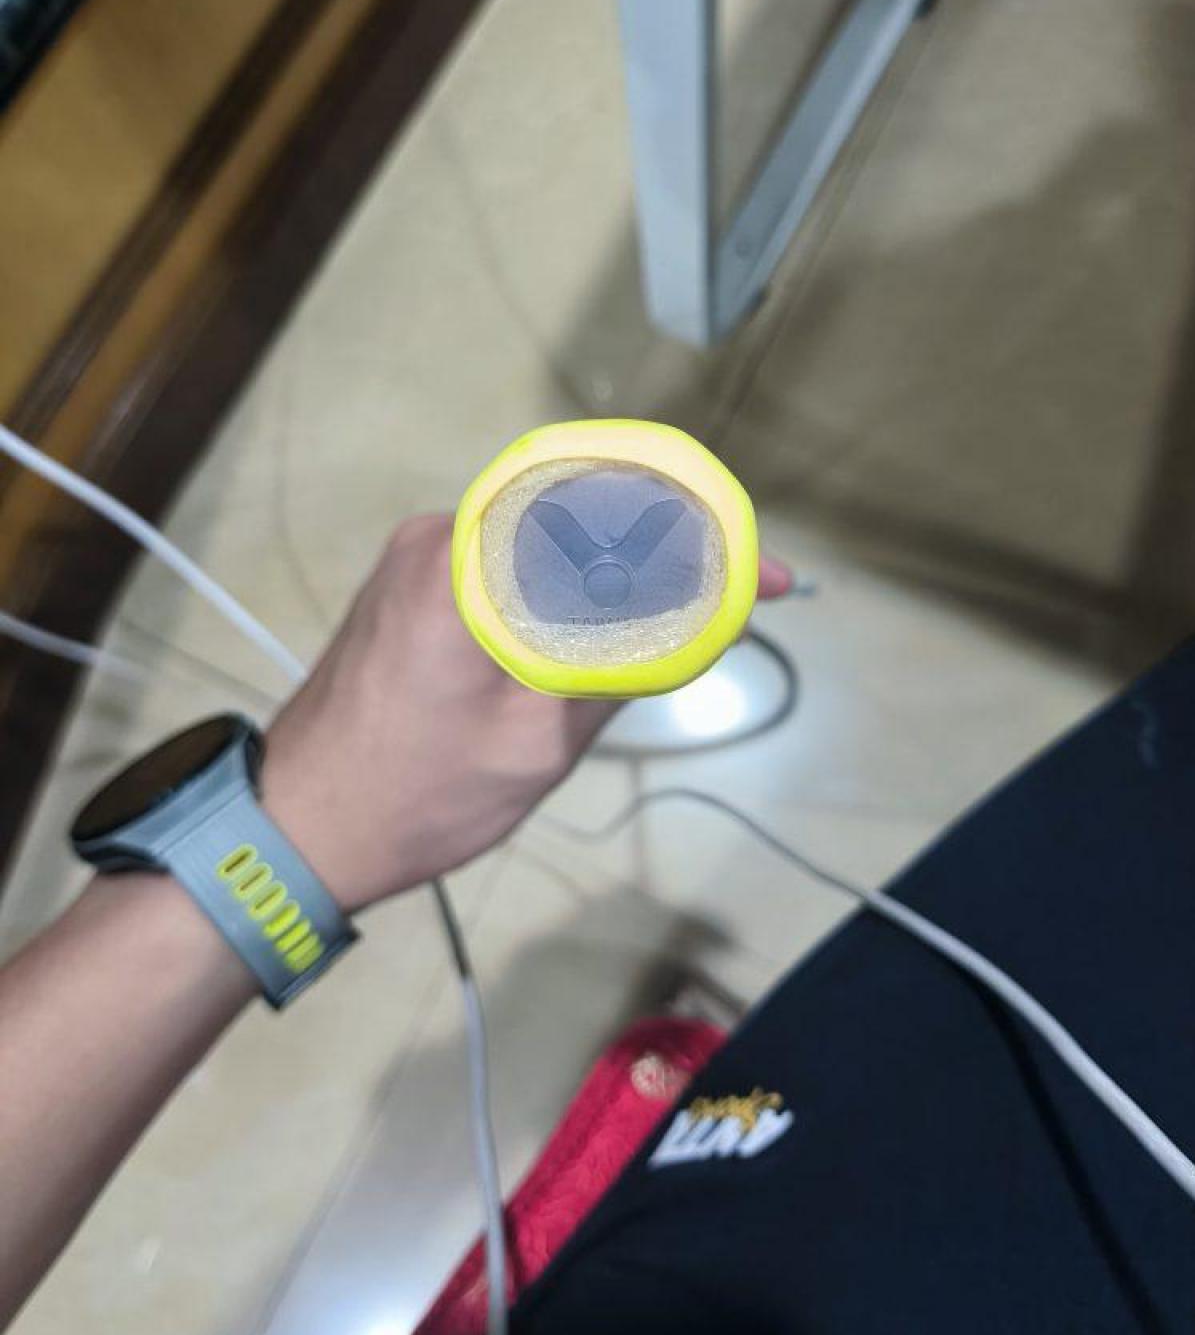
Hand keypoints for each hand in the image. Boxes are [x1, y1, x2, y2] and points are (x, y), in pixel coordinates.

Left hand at [262, 515, 791, 912]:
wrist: (292, 830)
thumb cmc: (412, 798)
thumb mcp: (537, 742)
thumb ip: (623, 663)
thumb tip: (706, 614)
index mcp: (465, 562)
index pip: (606, 503)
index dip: (696, 527)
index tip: (762, 574)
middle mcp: (440, 536)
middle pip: (582, 507)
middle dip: (672, 540)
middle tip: (739, 592)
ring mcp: (421, 558)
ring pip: (550, 535)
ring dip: (624, 566)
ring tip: (694, 613)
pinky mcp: (414, 588)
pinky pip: (515, 563)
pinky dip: (575, 586)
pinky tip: (617, 625)